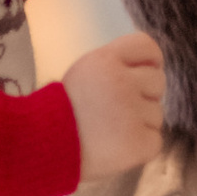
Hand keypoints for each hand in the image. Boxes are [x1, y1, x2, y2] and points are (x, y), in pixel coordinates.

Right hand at [65, 33, 164, 180]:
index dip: (150, 61)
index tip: (144, 73)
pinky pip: (155, 140)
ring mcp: (132, 114)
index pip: (146, 46)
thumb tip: (151, 70)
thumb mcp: (82, 73)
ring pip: (157, 114)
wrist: (39, 148)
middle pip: (157, 81)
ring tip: (110, 132)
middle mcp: (122, 82)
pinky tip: (117, 148)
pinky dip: (141, 147)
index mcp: (105, 60)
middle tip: (117, 111)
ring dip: (140, 123)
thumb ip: (114, 67)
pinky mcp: (138, 143)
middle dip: (144, 95)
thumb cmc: (59, 112)